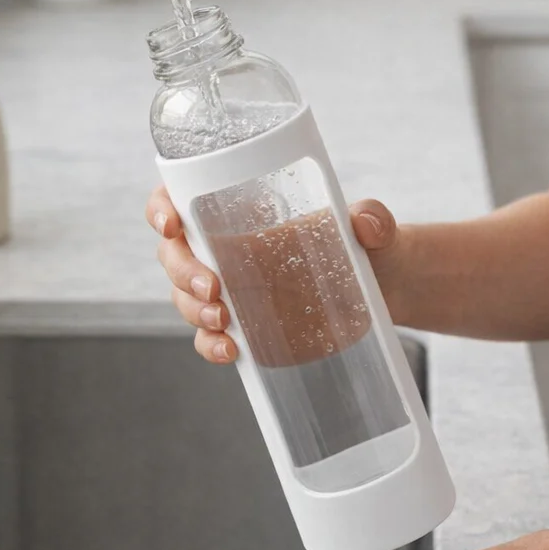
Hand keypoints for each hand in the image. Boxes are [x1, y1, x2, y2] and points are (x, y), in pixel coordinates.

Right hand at [145, 186, 405, 363]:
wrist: (386, 288)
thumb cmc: (370, 244)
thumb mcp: (374, 226)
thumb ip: (373, 219)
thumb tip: (368, 223)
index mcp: (244, 210)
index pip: (181, 199)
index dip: (162, 209)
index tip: (172, 224)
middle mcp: (227, 247)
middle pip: (175, 254)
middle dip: (183, 272)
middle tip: (214, 288)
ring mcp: (233, 289)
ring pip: (184, 297)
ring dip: (193, 310)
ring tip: (225, 322)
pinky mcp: (245, 324)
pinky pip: (209, 337)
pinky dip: (210, 345)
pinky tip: (230, 350)